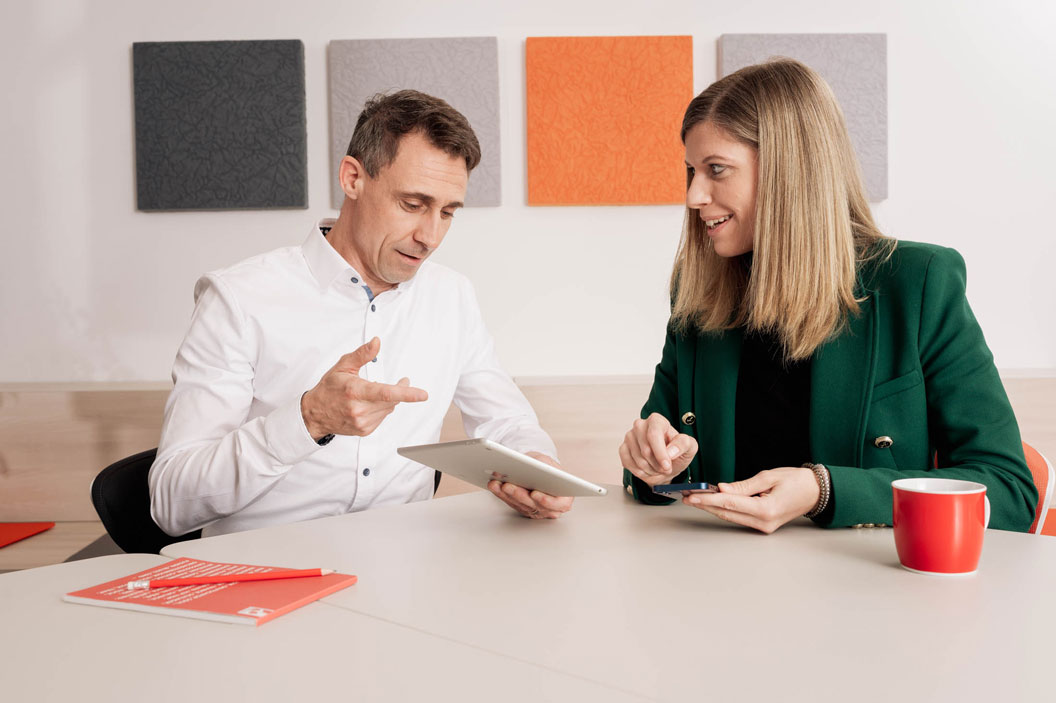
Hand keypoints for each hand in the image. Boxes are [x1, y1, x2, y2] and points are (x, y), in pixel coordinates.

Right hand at [301, 337, 427, 438]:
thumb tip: (376, 343)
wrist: (314, 414)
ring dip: (391, 399)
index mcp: (355, 391)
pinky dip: (382, 408)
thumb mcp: (343, 366)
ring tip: (380, 392)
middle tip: (404, 381)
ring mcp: (362, 422)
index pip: (385, 393)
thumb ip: (362, 354)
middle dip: (401, 390)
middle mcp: (359, 409)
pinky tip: (372, 404)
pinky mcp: (365, 430)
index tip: (422, 394)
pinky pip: (383, 417)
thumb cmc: (328, 389)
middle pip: (392, 400)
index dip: (406, 393)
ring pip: (389, 409)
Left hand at [486, 451, 573, 518]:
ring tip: (497, 483)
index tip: (535, 493)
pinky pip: (511, 503)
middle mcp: (550, 508)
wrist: (539, 469)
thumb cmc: (547, 466)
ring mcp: (535, 510)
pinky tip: (494, 485)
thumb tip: (534, 467)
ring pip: (519, 505)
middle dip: (519, 495)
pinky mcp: (521, 507)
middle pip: (534, 505)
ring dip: (506, 494)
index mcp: (564, 498)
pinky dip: (501, 494)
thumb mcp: (549, 462)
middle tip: (508, 486)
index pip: (558, 504)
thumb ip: (545, 467)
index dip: (546, 500)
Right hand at [618, 413, 697, 486]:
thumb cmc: (676, 453)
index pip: (653, 435)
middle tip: (665, 468)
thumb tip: (671, 451)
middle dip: (657, 464)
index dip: (660, 453)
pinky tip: (647, 469)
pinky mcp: (623, 448)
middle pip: (645, 450)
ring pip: (637, 459)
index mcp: (656, 421)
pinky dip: (639, 472)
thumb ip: (683, 444)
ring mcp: (630, 437)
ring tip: (657, 468)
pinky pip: (628, 463)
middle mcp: (640, 425)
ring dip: (650, 469)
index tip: (667, 465)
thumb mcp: (689, 447)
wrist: (665, 465)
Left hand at [682, 467, 820, 533]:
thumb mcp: (769, 477)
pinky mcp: (763, 525)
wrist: (816, 492)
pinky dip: (725, 509)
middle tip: (686, 497)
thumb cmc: (797, 481)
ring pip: (731, 517)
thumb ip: (743, 485)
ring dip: (712, 507)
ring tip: (695, 498)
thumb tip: (722, 488)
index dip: (708, 499)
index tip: (692, 496)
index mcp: (766, 509)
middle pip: (726, 513)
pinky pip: (739, 517)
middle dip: (705, 504)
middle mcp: (764, 522)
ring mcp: (764, 527)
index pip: (729, 504)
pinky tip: (713, 502)